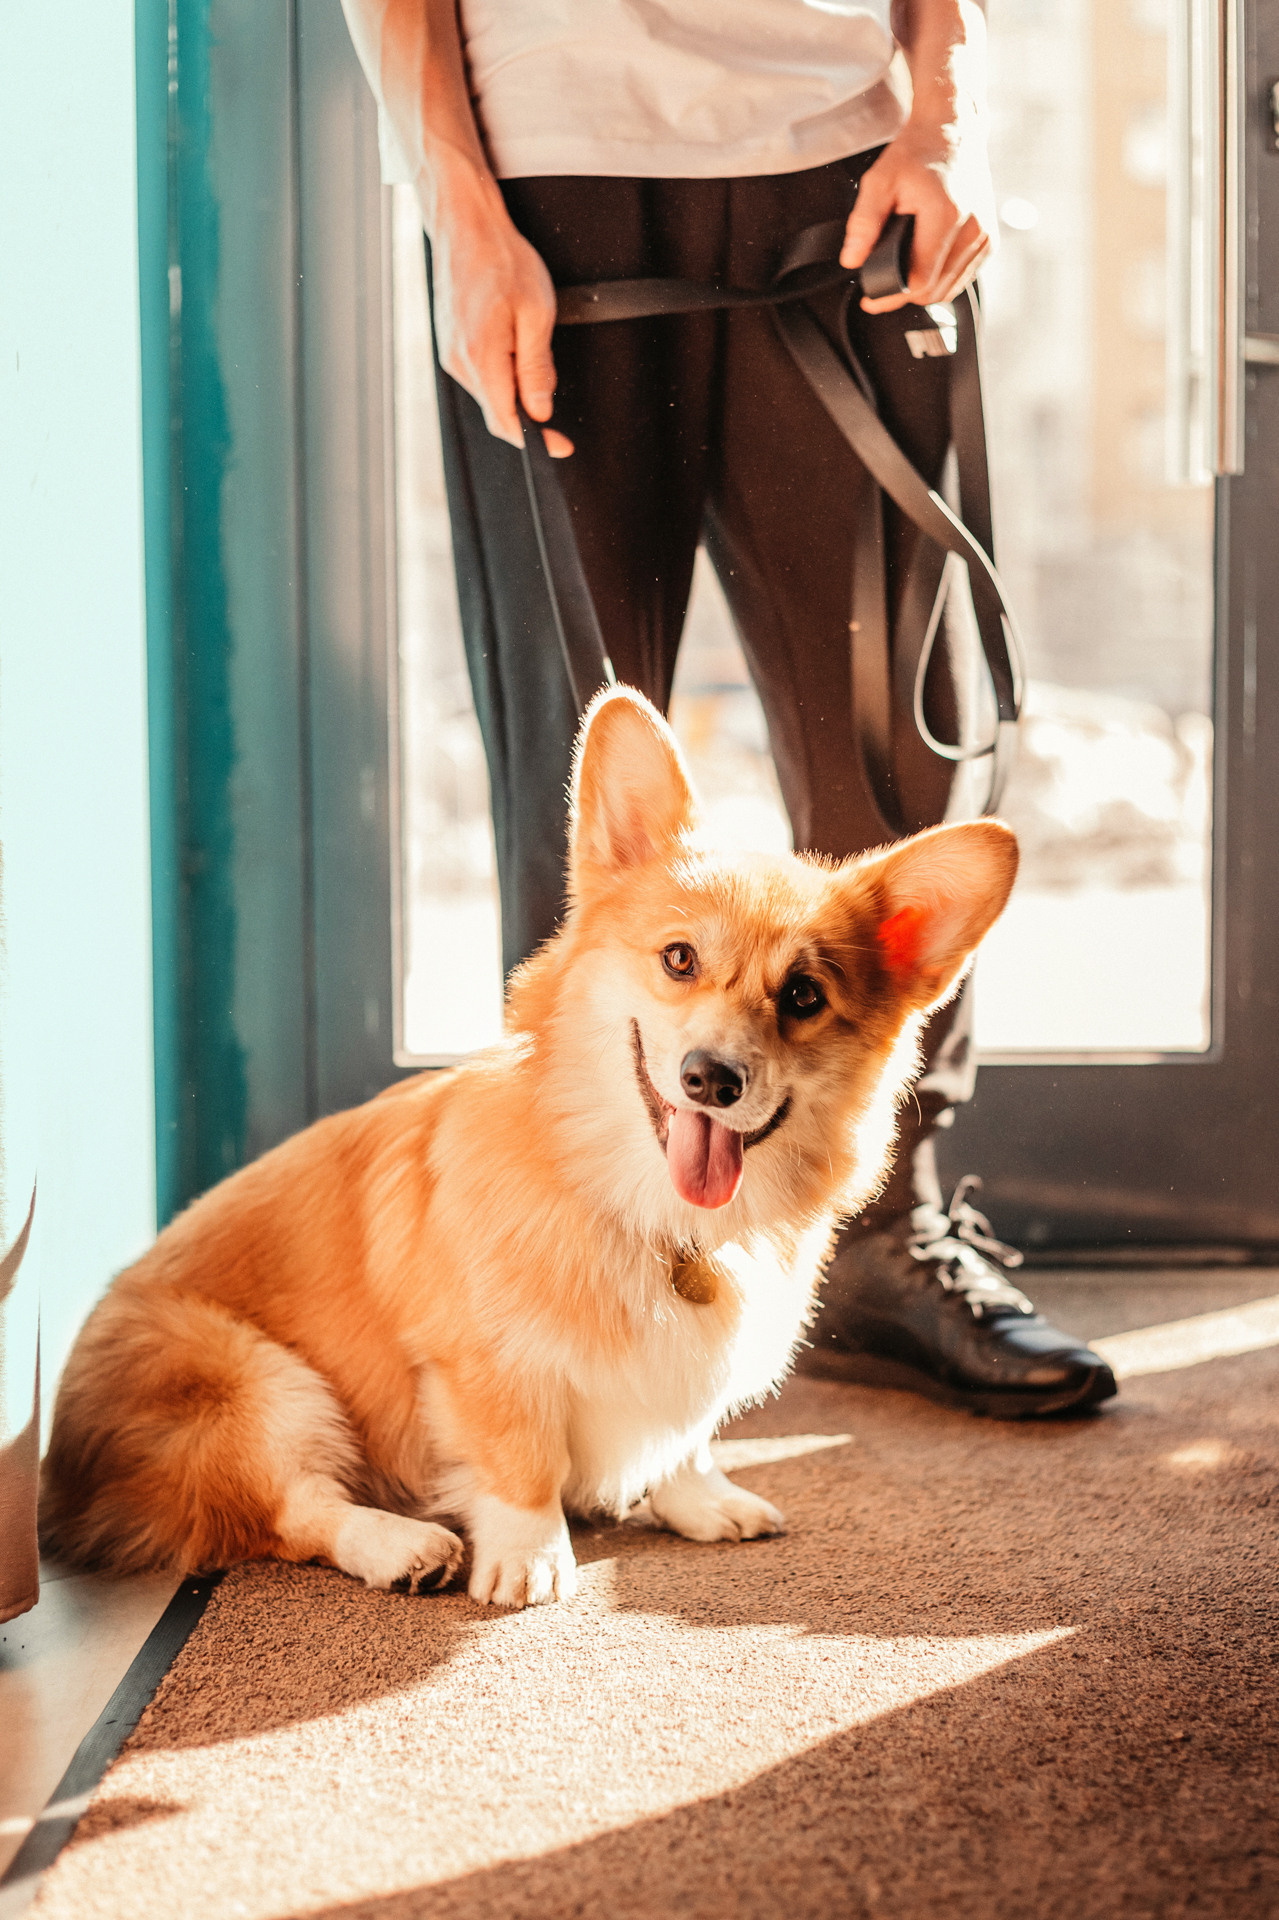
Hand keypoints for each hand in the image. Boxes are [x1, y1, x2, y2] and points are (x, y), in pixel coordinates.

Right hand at [425, 160, 573, 456]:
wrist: (465, 226)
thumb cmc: (502, 260)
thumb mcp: (536, 314)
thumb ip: (537, 368)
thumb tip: (541, 410)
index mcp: (482, 358)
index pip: (508, 422)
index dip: (536, 440)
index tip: (559, 446)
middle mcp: (460, 362)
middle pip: (498, 412)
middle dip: (528, 415)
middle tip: (556, 404)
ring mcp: (451, 355)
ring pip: (490, 394)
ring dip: (515, 389)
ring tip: (529, 343)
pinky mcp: (450, 345)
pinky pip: (481, 375)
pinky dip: (502, 373)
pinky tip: (512, 342)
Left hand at [840, 120, 994, 313]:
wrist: (953, 132)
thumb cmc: (918, 152)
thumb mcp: (880, 181)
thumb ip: (864, 223)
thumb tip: (852, 260)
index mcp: (945, 215)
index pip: (919, 281)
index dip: (891, 295)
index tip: (871, 297)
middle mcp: (972, 229)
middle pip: (933, 292)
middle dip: (904, 292)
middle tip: (882, 278)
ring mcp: (984, 237)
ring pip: (948, 290)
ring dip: (922, 287)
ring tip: (903, 266)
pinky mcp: (989, 241)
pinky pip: (961, 279)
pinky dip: (940, 278)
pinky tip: (925, 261)